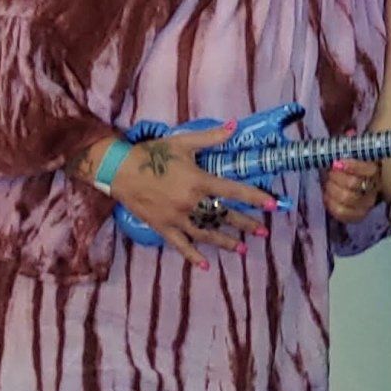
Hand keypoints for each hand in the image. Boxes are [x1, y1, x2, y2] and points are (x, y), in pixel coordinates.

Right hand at [102, 124, 278, 268]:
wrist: (118, 169)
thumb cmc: (152, 154)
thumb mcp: (183, 142)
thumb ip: (211, 137)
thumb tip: (235, 125)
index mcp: (199, 181)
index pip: (234, 191)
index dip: (255, 197)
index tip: (272, 205)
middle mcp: (190, 202)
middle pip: (224, 215)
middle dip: (246, 224)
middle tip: (263, 232)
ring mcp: (176, 217)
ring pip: (206, 233)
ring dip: (226, 242)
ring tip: (243, 249)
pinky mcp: (162, 227)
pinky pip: (180, 244)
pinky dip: (192, 256)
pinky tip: (204, 266)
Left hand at [324, 148, 379, 224]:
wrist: (353, 178)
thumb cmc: (350, 161)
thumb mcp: (352, 150)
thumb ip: (350, 142)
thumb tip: (349, 134)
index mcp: (376, 169)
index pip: (368, 170)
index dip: (351, 166)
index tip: (336, 162)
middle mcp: (375, 187)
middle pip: (354, 185)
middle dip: (336, 178)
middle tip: (330, 172)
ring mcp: (367, 203)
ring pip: (347, 199)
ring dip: (332, 190)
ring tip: (328, 183)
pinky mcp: (358, 215)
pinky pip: (343, 214)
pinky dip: (331, 204)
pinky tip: (328, 196)